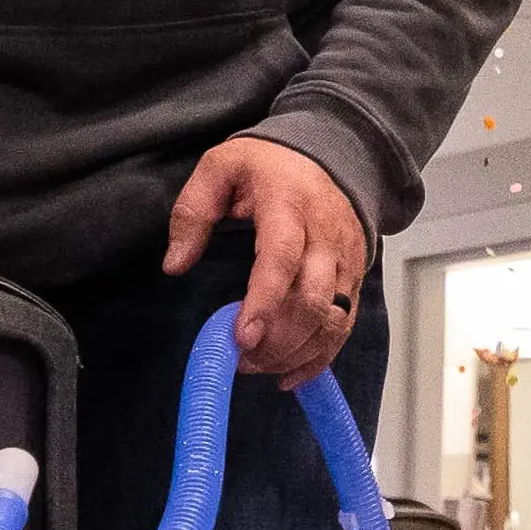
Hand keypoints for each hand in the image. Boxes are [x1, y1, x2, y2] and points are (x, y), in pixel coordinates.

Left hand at [165, 138, 368, 390]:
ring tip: (261, 368)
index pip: (282, 259)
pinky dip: (320, 357)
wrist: (333, 154)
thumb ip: (192, 213)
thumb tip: (175, 265)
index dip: (264, 302)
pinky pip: (344, 326)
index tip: (241, 337)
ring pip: (333, 320)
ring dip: (298, 353)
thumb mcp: (219, 168)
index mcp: (289, 205)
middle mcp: (325, 237)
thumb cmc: (270, 165)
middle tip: (244, 359)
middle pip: (313, 301)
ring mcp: (345, 261)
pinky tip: (290, 375)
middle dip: (279, 340)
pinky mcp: (355, 280)